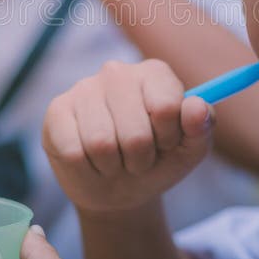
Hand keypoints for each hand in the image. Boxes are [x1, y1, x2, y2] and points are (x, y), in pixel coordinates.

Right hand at [42, 59, 213, 214]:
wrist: (117, 188)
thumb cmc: (157, 161)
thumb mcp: (189, 150)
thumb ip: (201, 127)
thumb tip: (196, 106)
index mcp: (155, 73)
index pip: (166, 107)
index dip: (168, 138)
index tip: (166, 143)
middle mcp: (117, 71)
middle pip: (135, 133)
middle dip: (141, 160)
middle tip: (139, 159)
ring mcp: (83, 88)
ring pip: (102, 144)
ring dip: (113, 167)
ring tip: (116, 161)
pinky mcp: (56, 110)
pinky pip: (73, 152)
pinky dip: (87, 170)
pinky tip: (90, 161)